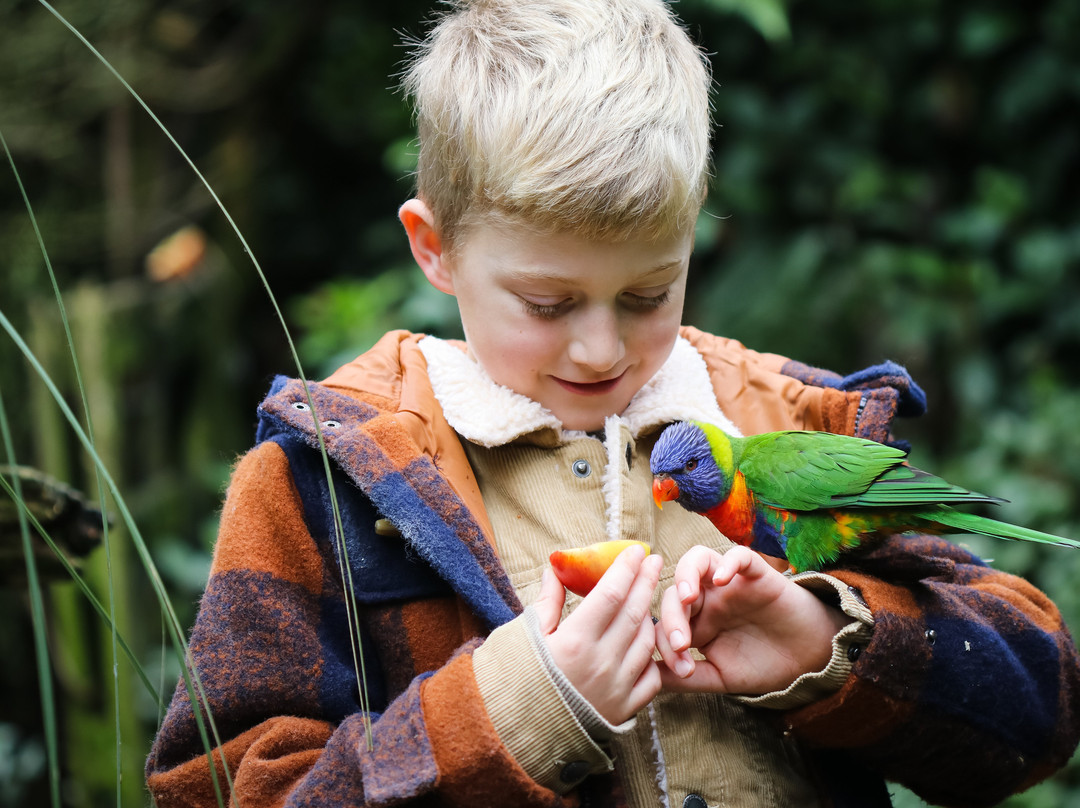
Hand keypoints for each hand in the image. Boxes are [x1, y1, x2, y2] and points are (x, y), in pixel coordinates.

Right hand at [534, 543, 663, 724]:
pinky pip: (651, 676)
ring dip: (651, 615)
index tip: (635, 551)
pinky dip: (652, 655)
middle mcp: (601, 662)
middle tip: (654, 560)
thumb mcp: (527, 636)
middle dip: (646, 581)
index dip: (626, 568)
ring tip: (647, 597)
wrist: (519, 734)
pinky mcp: (625, 709)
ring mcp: (617, 687)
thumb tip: (555, 569)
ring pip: (647, 641)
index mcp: (575, 640)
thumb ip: (547, 602)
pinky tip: (647, 640)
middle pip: (634, 612)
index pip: (611, 593)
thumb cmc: (519, 679)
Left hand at [655, 545, 848, 694]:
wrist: (808, 661)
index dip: (665, 642)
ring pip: (698, 559)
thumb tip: (646, 679)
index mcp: (694, 620)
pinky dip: (728, 562)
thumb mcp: (718, 676)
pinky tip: (722, 580)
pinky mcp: (757, 574)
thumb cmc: (762, 665)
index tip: (681, 669)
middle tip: (681, 644)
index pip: (664, 620)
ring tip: (687, 597)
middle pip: (676, 591)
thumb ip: (684, 677)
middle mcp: (707, 597)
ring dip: (686, 574)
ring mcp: (730, 584)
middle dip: (672, 617)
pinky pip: (739, 556)